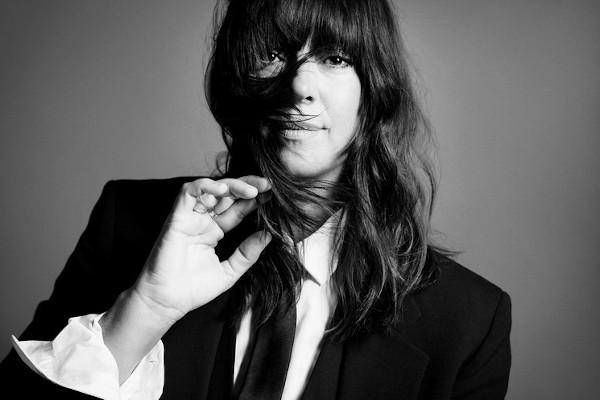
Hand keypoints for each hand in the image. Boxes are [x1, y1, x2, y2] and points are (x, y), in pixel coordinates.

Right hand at [133, 176, 271, 322]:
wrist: (167, 302)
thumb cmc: (193, 289)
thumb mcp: (230, 271)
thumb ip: (248, 253)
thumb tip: (269, 236)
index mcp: (216, 231)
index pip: (238, 208)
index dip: (254, 201)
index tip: (273, 197)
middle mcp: (204, 220)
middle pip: (227, 194)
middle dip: (248, 186)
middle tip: (267, 186)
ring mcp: (190, 217)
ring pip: (211, 188)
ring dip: (232, 185)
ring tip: (252, 190)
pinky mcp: (177, 217)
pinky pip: (188, 192)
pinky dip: (205, 186)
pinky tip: (223, 190)